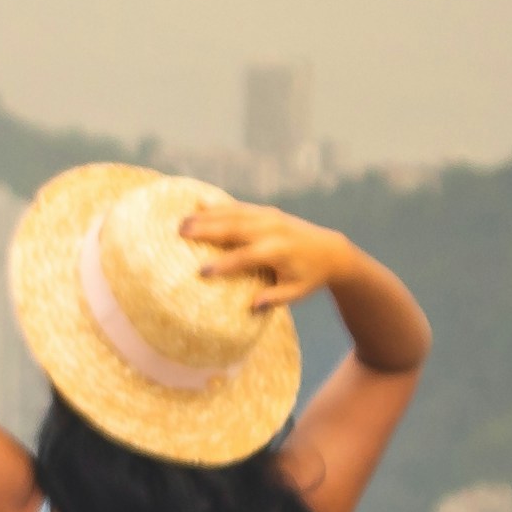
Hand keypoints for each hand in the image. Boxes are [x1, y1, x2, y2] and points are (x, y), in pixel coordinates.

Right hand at [182, 202, 363, 304]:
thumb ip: (275, 299)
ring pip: (233, 214)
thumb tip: (251, 307)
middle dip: (206, 230)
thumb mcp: (297, 293)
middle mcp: (271, 230)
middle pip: (234, 229)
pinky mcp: (267, 212)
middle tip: (180, 232)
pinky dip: (219, 205)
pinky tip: (199, 203)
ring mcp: (269, 217)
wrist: (332, 250)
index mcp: (278, 252)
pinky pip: (239, 207)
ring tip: (182, 220)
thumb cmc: (310, 276)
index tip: (200, 271)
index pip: (245, 258)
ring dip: (207, 215)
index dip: (224, 265)